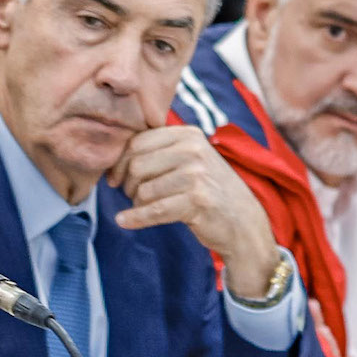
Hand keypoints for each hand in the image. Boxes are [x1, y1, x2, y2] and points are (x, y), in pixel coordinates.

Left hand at [109, 125, 280, 288]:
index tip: (114, 178)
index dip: (119, 162)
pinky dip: (135, 218)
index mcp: (188, 134)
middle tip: (130, 196)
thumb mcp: (190, 160)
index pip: (137, 142)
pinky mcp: (197, 200)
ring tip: (143, 208)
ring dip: (137, 203)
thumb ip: (160, 152)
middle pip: (137, 165)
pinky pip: (154, 210)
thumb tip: (114, 157)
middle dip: (126, 185)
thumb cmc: (209, 190)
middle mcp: (193, 149)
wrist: (243, 222)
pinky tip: (124, 221)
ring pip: (143, 189)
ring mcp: (197, 174)